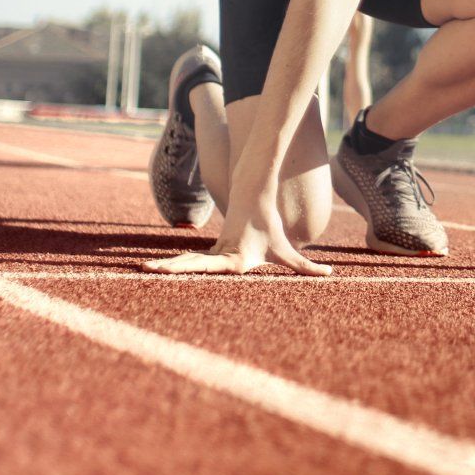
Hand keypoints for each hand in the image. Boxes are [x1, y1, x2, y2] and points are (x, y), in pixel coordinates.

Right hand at [144, 207, 330, 277]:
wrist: (255, 199)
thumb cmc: (271, 228)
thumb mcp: (287, 251)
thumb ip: (306, 267)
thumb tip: (331, 275)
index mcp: (234, 258)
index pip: (210, 265)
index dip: (195, 268)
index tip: (180, 269)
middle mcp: (220, 256)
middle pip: (191, 264)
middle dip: (170, 269)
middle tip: (147, 270)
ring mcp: (213, 253)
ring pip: (187, 262)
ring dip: (166, 267)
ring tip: (143, 270)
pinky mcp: (212, 252)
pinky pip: (191, 263)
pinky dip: (174, 267)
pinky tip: (157, 271)